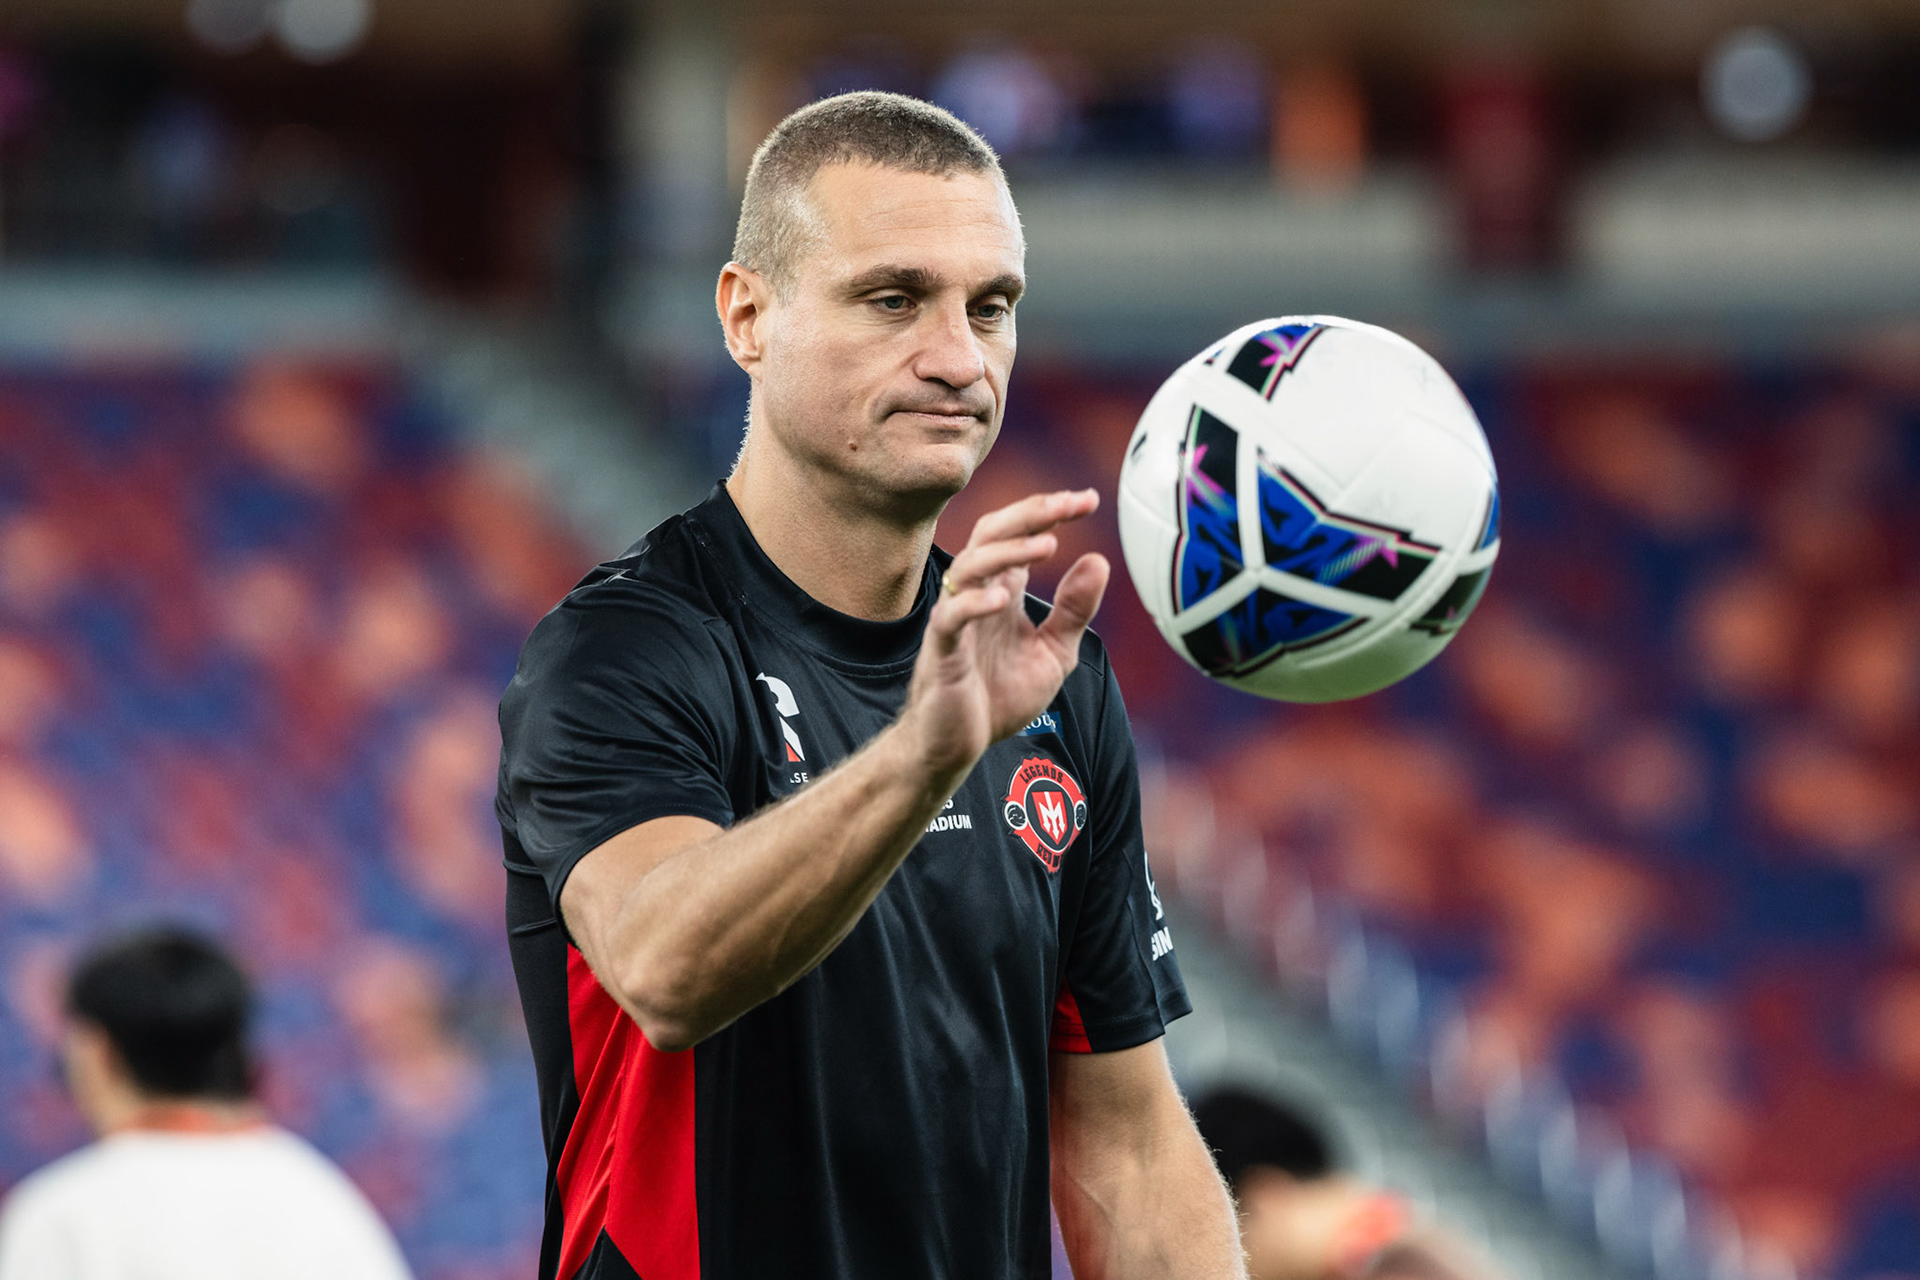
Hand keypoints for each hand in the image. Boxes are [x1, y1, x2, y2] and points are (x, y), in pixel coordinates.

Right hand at [901, 489, 1109, 784]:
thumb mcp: (1052, 653)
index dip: (1051, 513)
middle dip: (1031, 513)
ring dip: (1009, 551)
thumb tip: (1099, 560)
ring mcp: (955, 620)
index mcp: (1002, 591)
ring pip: (971, 566)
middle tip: (1071, 503)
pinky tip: (1003, 600)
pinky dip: (974, 605)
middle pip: (993, 534)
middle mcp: (976, 595)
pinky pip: (950, 618)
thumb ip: (1073, 610)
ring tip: (1048, 544)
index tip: (1089, 499)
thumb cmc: (997, 697)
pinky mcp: (941, 653)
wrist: (956, 746)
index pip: (1021, 535)